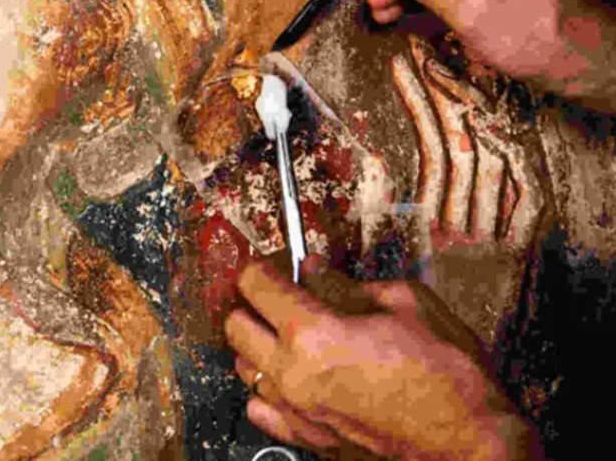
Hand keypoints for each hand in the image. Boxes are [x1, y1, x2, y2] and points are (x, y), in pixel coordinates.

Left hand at [224, 254, 542, 459]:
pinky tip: (294, 375)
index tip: (279, 264)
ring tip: (291, 336)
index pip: (255, 284)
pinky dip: (268, 387)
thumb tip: (315, 269)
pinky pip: (260, 407)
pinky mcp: (306, 438)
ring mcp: (297, 410)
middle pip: (235, 325)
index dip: (265, 266)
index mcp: (314, 333)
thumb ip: (347, 284)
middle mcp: (293, 373)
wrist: (470, 441)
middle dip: (254, 303)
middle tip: (283, 295)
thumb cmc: (449, 373)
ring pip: (242, 366)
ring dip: (259, 345)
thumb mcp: (405, 304)